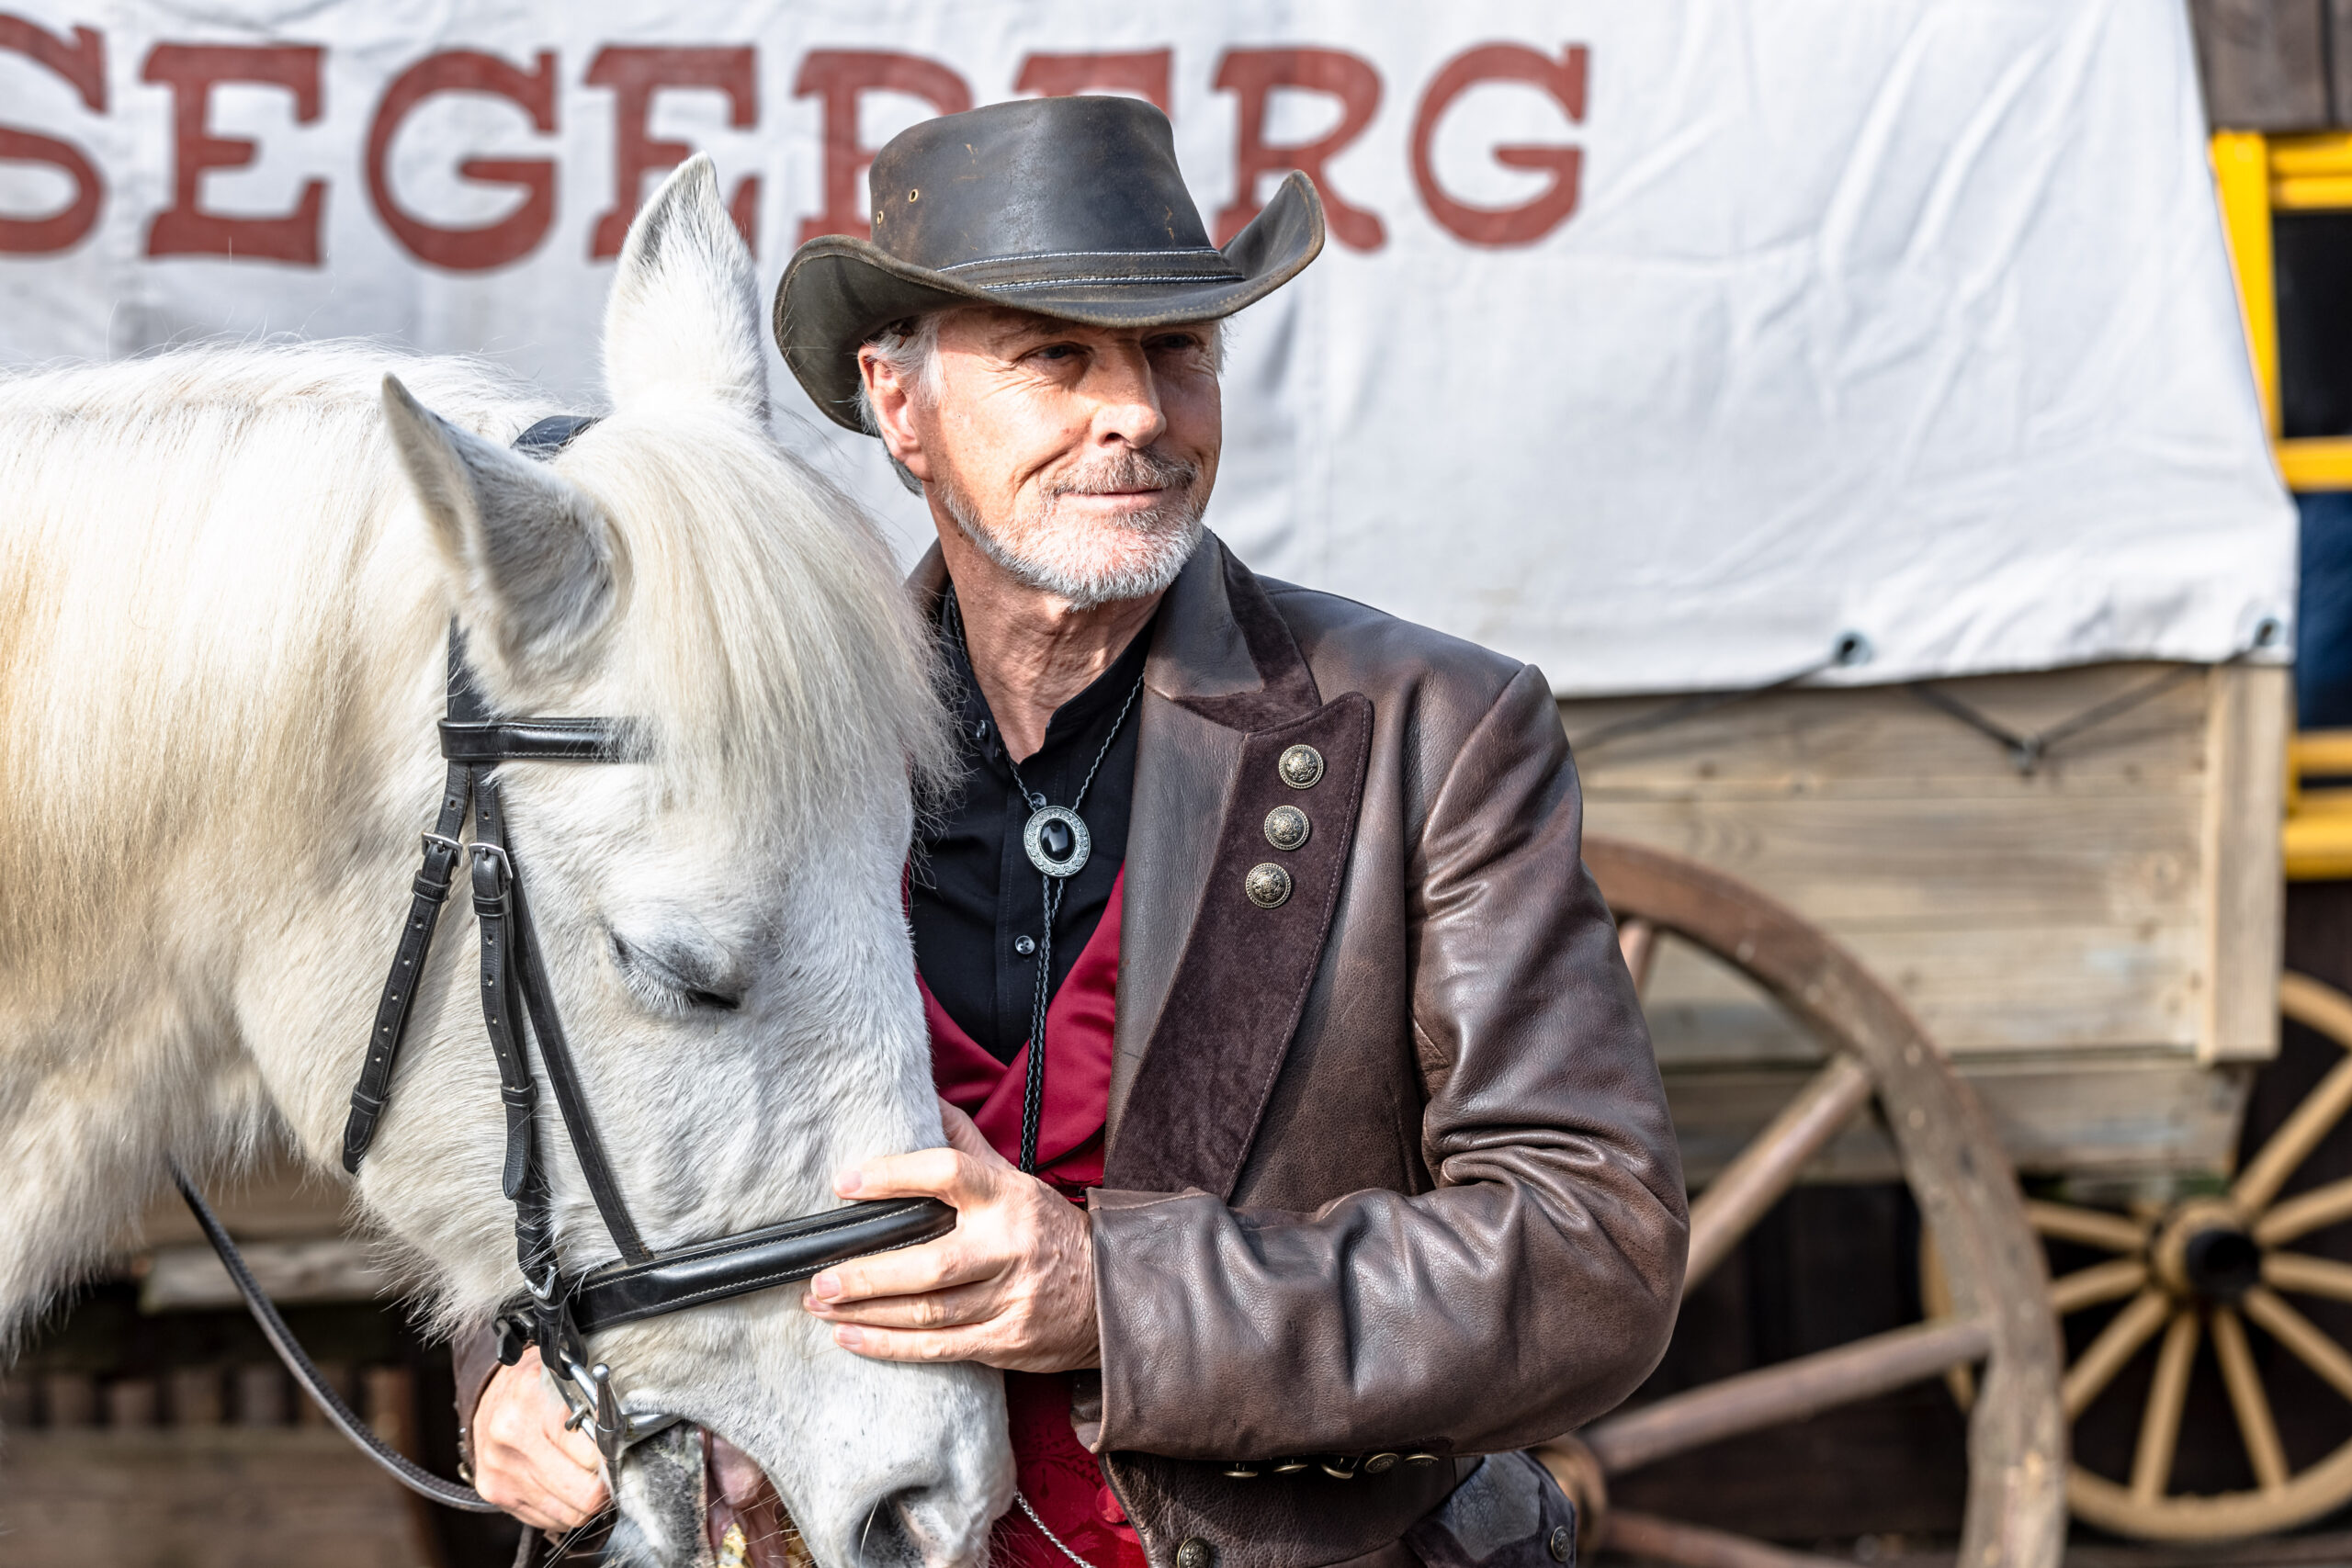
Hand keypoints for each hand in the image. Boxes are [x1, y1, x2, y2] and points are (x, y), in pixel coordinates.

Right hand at [470, 1357, 608, 1530]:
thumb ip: (597, 1406)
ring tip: (587, 1479)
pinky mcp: (495, 1493)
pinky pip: (549, 1521)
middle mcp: (512, 1437)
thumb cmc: (538, 1386)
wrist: (489, 1395)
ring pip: (569, 1514)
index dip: (614, 1458)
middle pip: (583, 1493)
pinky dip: (564, 1509)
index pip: (593, 1454)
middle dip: (604, 1487)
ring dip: (586, 1502)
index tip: (619, 1453)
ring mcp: (501, 1470)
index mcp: (534, 1401)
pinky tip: (562, 1485)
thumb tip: (624, 1443)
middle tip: (610, 1473)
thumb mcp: (569, 1378)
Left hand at [805, 1099, 1098, 1371]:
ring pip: (928, 1311)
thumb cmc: (1047, 1229)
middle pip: (931, 1264)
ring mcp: (1008, 1299)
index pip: (947, 1173)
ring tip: (818, 1304)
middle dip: (868, 1274)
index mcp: (1007, 1197)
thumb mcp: (1015, 1179)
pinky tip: (850, 1337)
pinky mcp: (1004, 1342)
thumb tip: (923, 1101)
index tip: (844, 1183)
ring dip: (866, 1311)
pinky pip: (939, 1346)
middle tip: (817, 1275)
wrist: (1111, 1293)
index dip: (894, 1175)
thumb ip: (966, 1145)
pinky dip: (889, 1346)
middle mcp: (1008, 1247)